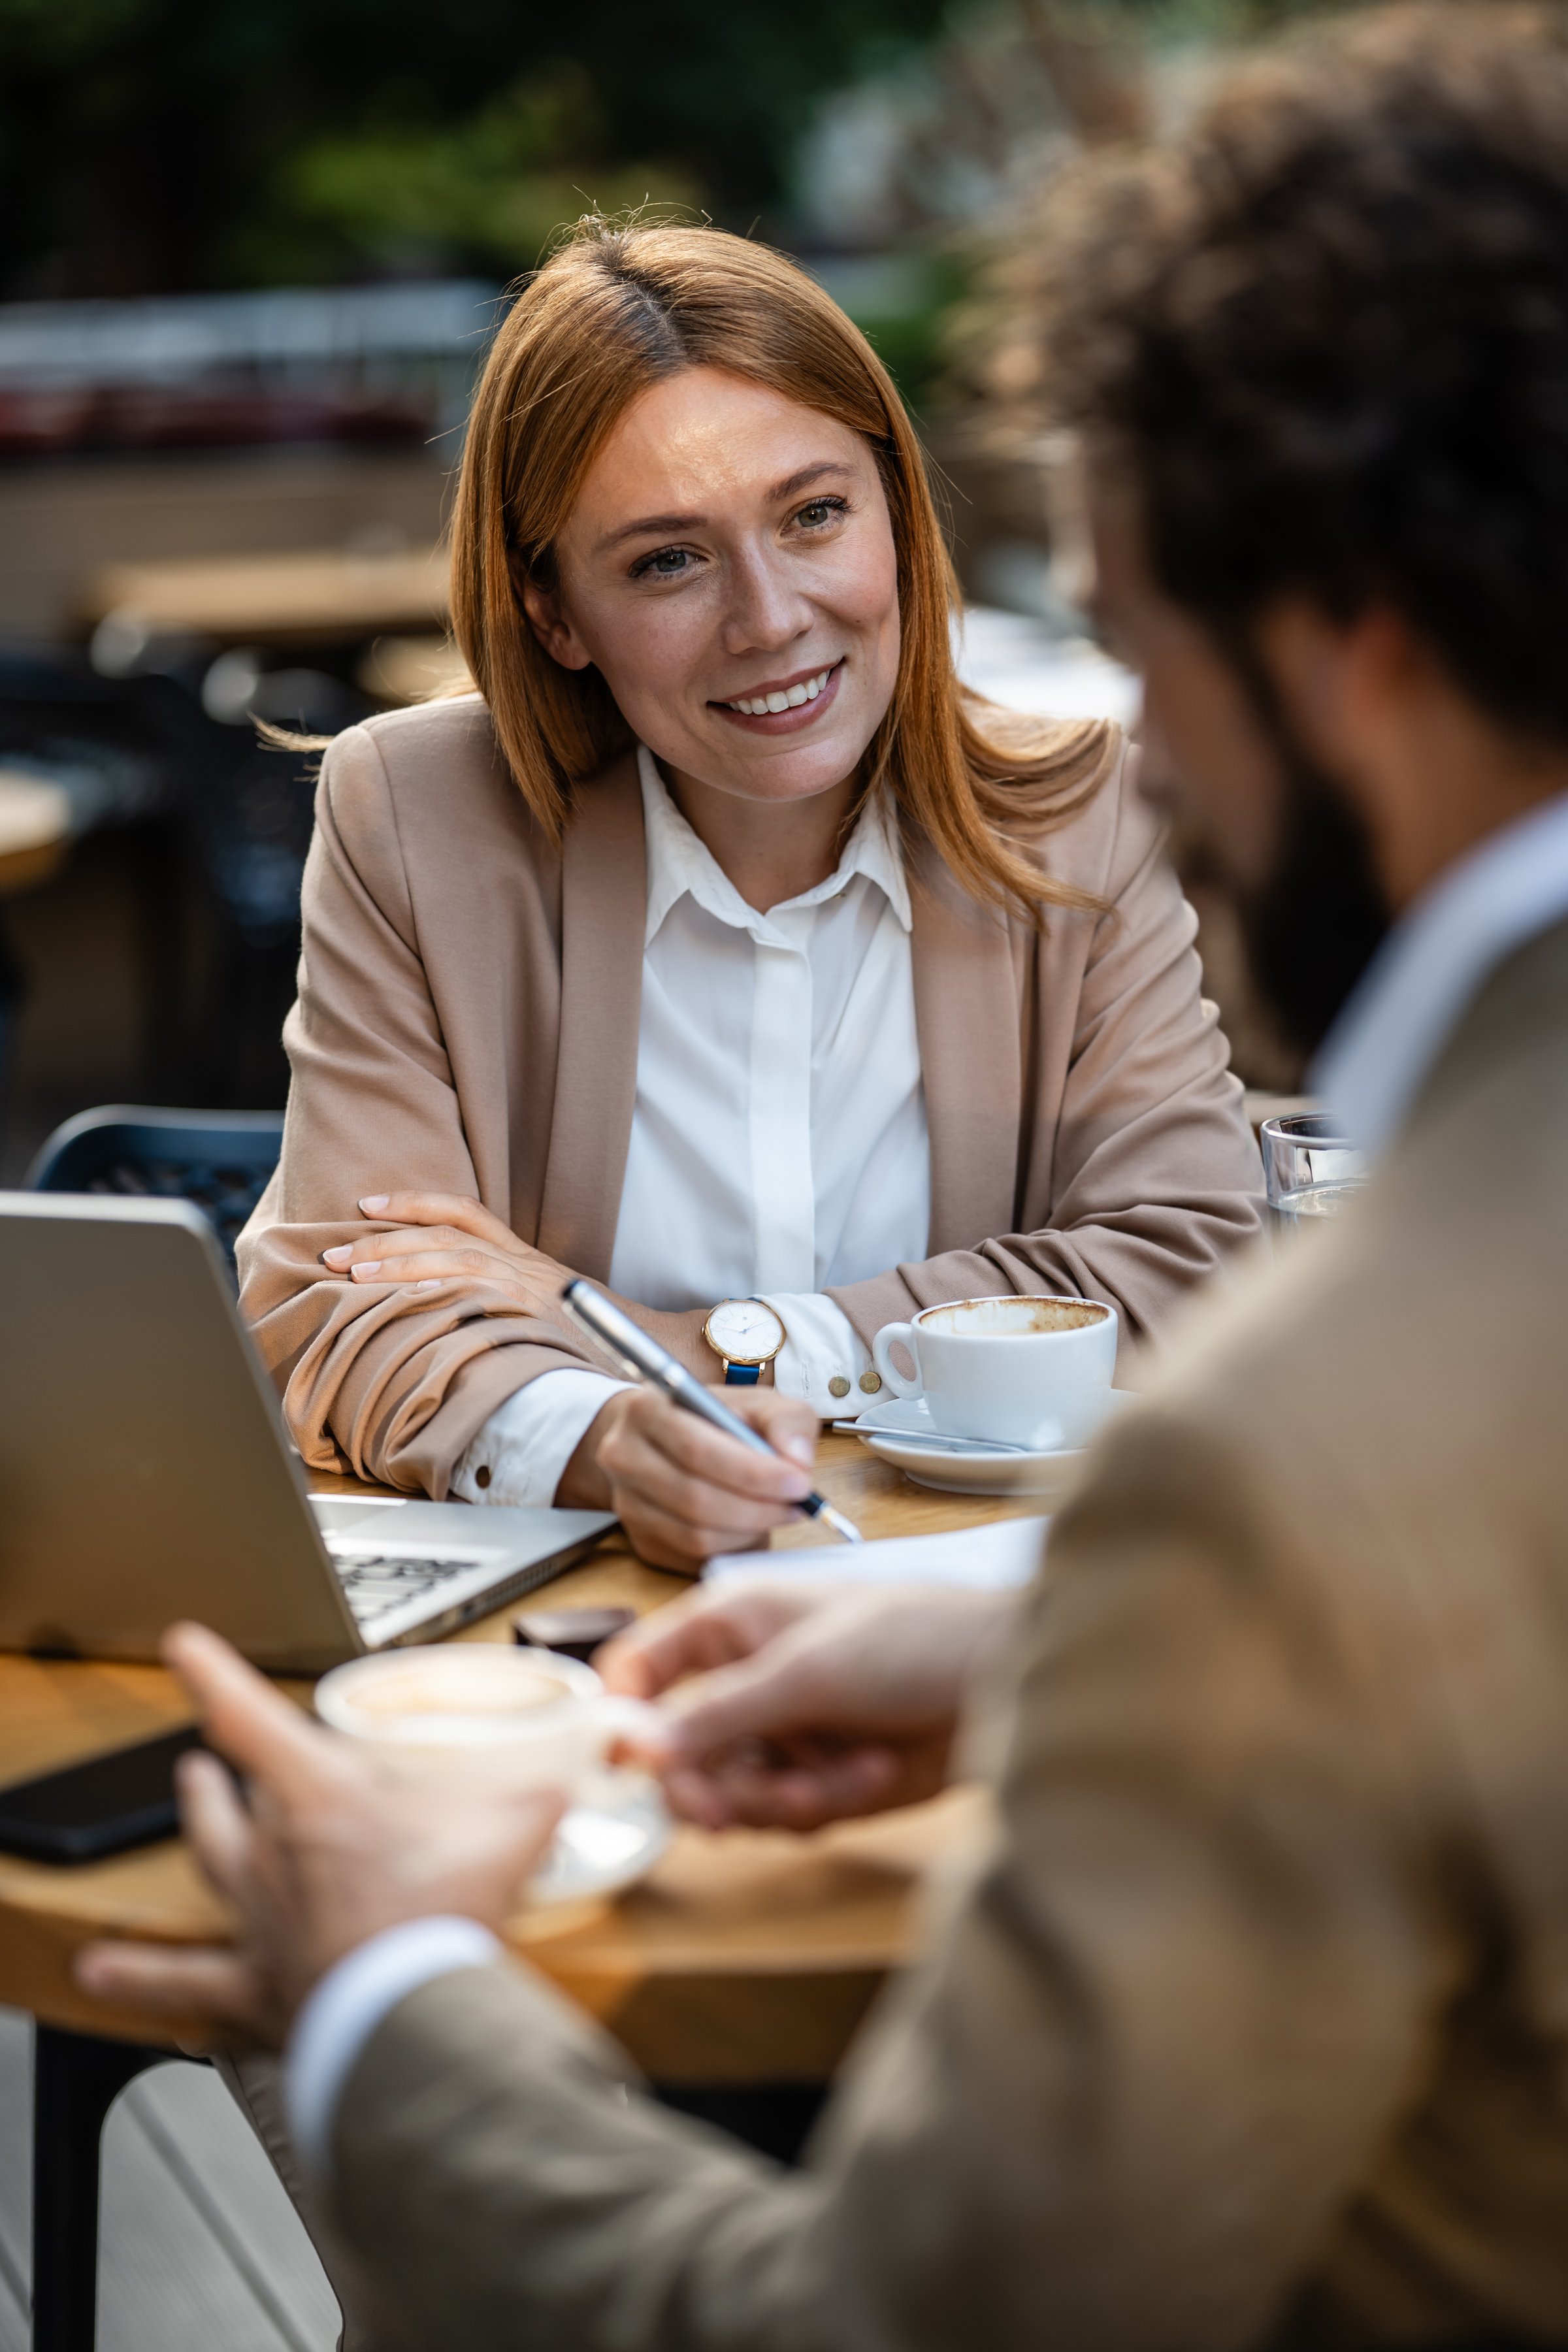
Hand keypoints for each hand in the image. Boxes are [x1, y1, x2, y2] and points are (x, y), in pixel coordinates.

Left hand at [73, 1624, 561, 2046]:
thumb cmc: (445, 1912)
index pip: (249, 1717)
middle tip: (211, 1756)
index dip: (211, 1674)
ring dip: (197, 1829)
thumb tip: (570, 1780)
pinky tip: (95, 1970)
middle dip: (223, 1771)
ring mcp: (259, 1917)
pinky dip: (135, 1975)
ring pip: (209, 1863)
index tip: (182, 1644)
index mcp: (321, 1795)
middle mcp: (274, 1850)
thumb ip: (535, 1798)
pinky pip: (182, 1978)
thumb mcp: (512, 1827)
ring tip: (185, 1806)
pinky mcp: (255, 1984)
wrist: (411, 2006)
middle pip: (233, 1796)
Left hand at [320, 1192, 571, 1322]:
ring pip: (458, 1259)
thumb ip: (502, 1301)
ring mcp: (532, 1289)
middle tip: (335, 1254)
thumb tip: (437, 1310)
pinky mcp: (539, 1316)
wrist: (657, 1349)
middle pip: (447, 1235)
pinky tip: (404, 1303)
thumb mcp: (546, 1310)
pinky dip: (441, 1294)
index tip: (366, 1206)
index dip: (413, 1204)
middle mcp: (526, 1265)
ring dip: (401, 1263)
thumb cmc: (595, 1338)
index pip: (464, 1213)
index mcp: (524, 1258)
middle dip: (386, 1241)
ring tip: (354, 1275)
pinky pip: (484, 1295)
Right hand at [557, 1387, 819, 1570]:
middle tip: (795, 1504)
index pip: (697, 1449)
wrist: (664, 1440)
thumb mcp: (756, 1403)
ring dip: (748, 1531)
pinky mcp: (641, 1540)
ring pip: (694, 1535)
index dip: (752, 1472)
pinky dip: (732, 1548)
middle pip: (694, 1498)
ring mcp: (627, 1503)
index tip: (797, 1482)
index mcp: (647, 1409)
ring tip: (776, 1513)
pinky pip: (693, 1558)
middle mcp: (623, 1455)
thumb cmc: (714, 1420)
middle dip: (757, 1507)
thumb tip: (796, 1461)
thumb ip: (785, 1420)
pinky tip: (751, 1528)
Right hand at [598, 1579, 1014, 1828]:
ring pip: (731, 1794)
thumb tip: (634, 1749)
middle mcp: (747, 1681)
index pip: (639, 1670)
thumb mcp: (806, 1670)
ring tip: (826, 1785)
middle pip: (677, 1753)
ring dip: (775, 1799)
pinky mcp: (821, 1780)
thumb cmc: (911, 1639)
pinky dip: (823, 1803)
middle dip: (706, 1784)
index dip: (620, 1718)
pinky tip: (872, 1772)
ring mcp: (784, 1734)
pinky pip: (786, 1816)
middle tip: (720, 1813)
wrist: (1007, 1680)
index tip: (620, 1770)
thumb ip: (718, 1713)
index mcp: (729, 1627)